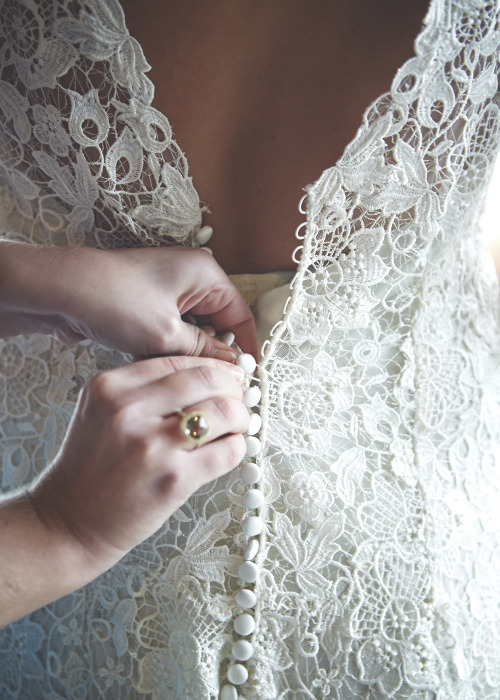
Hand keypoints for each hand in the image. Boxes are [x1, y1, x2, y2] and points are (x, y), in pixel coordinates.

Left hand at [0, 244, 257, 357]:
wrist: (59, 290)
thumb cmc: (113, 300)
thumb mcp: (166, 335)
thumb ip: (204, 352)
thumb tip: (231, 368)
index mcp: (205, 274)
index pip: (240, 315)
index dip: (245, 349)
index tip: (246, 379)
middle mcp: (191, 277)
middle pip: (219, 323)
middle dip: (216, 353)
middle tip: (215, 385)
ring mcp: (168, 289)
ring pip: (195, 330)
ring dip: (190, 353)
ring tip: (184, 376)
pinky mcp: (149, 302)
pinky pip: (173, 330)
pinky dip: (171, 348)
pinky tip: (161, 364)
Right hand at [29, 356, 248, 571]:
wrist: (69, 521)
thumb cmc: (90, 467)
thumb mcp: (102, 411)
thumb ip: (144, 389)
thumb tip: (208, 376)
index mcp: (110, 387)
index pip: (179, 361)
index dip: (214, 366)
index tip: (228, 375)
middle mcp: (129, 410)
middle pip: (208, 379)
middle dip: (234, 387)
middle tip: (241, 397)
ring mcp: (152, 445)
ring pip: (224, 412)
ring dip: (241, 417)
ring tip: (238, 424)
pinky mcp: (174, 480)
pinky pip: (227, 452)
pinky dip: (237, 447)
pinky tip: (229, 449)